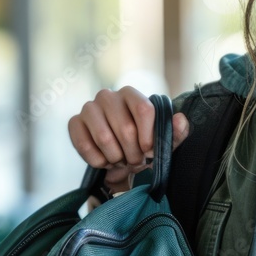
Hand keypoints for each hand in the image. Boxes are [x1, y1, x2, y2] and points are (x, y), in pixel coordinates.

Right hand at [68, 86, 189, 193]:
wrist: (119, 157)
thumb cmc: (143, 145)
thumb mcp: (164, 142)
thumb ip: (175, 132)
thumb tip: (180, 120)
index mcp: (131, 94)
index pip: (144, 109)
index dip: (149, 136)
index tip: (149, 151)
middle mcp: (108, 96)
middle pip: (125, 128)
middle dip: (133, 153)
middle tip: (135, 160)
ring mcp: (89, 108)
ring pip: (105, 138)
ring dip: (116, 158)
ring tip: (121, 159)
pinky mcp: (74, 123)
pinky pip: (85, 145)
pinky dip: (98, 160)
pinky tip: (105, 160)